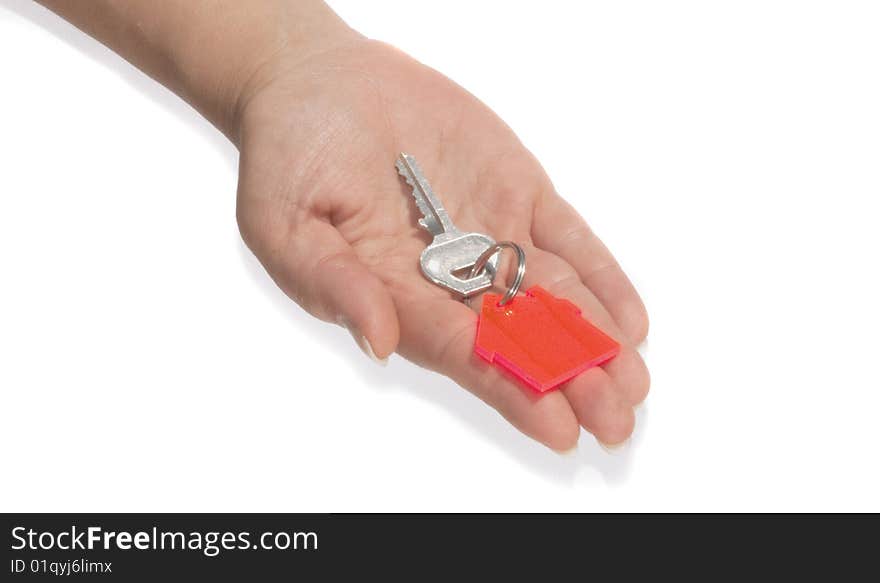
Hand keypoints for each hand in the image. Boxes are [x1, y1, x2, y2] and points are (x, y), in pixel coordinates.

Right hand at [234, 37, 648, 450]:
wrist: (321, 85)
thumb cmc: (290, 160)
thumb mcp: (286, 225)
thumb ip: (332, 283)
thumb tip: (378, 341)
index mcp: (397, 299)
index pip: (461, 352)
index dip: (508, 388)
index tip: (556, 426)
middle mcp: (451, 279)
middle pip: (518, 338)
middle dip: (567, 379)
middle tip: (613, 419)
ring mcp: (490, 236)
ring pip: (552, 298)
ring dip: (593, 339)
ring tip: (632, 380)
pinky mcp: (518, 194)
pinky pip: (567, 239)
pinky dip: (599, 276)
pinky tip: (628, 318)